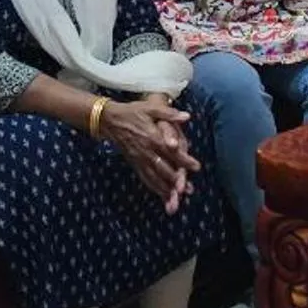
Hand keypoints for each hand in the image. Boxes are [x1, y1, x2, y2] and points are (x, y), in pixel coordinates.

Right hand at [97, 94, 198, 208]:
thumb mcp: (151, 108)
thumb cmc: (133, 112)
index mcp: (153, 137)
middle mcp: (147, 151)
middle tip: (188, 190)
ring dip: (164, 189)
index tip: (197, 167)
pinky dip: (153, 187)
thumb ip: (169, 113)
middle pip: (163, 169)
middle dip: (176, 181)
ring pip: (153, 177)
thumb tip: (187, 116)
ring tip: (176, 199)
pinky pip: (144, 177)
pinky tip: (161, 195)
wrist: (110, 120)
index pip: (172, 152)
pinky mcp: (134, 163)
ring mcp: (139, 158)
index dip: (185, 160)